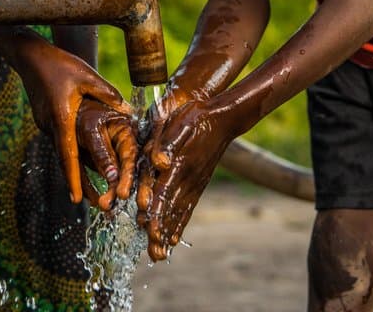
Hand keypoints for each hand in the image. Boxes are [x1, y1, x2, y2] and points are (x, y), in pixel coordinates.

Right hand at [13, 41, 133, 204]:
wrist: (30, 55)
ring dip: (72, 169)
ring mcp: (44, 123)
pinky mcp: (44, 119)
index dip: (73, 177)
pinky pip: (58, 140)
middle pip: (63, 160)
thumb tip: (128, 111)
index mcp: (62, 117)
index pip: (68, 153)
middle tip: (86, 203)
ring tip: (84, 189)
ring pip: (61, 150)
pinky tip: (78, 161)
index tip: (77, 199)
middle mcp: (50, 125)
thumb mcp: (87, 76)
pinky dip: (68, 153)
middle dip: (74, 182)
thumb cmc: (60, 63)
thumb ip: (108, 94)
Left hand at [136, 98, 235, 260]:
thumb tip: (160, 162)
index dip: (155, 211)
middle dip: (160, 232)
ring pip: (179, 213)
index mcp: (178, 165)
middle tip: (154, 255)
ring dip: (168, 233)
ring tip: (161, 254)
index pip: (164, 192)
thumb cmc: (197, 117)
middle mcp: (187, 179)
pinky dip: (180, 224)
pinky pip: (187, 208)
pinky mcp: (198, 184)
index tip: (149, 230)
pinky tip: (175, 237)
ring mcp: (194, 184)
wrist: (223, 118)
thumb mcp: (179, 123)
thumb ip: (167, 143)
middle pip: (170, 210)